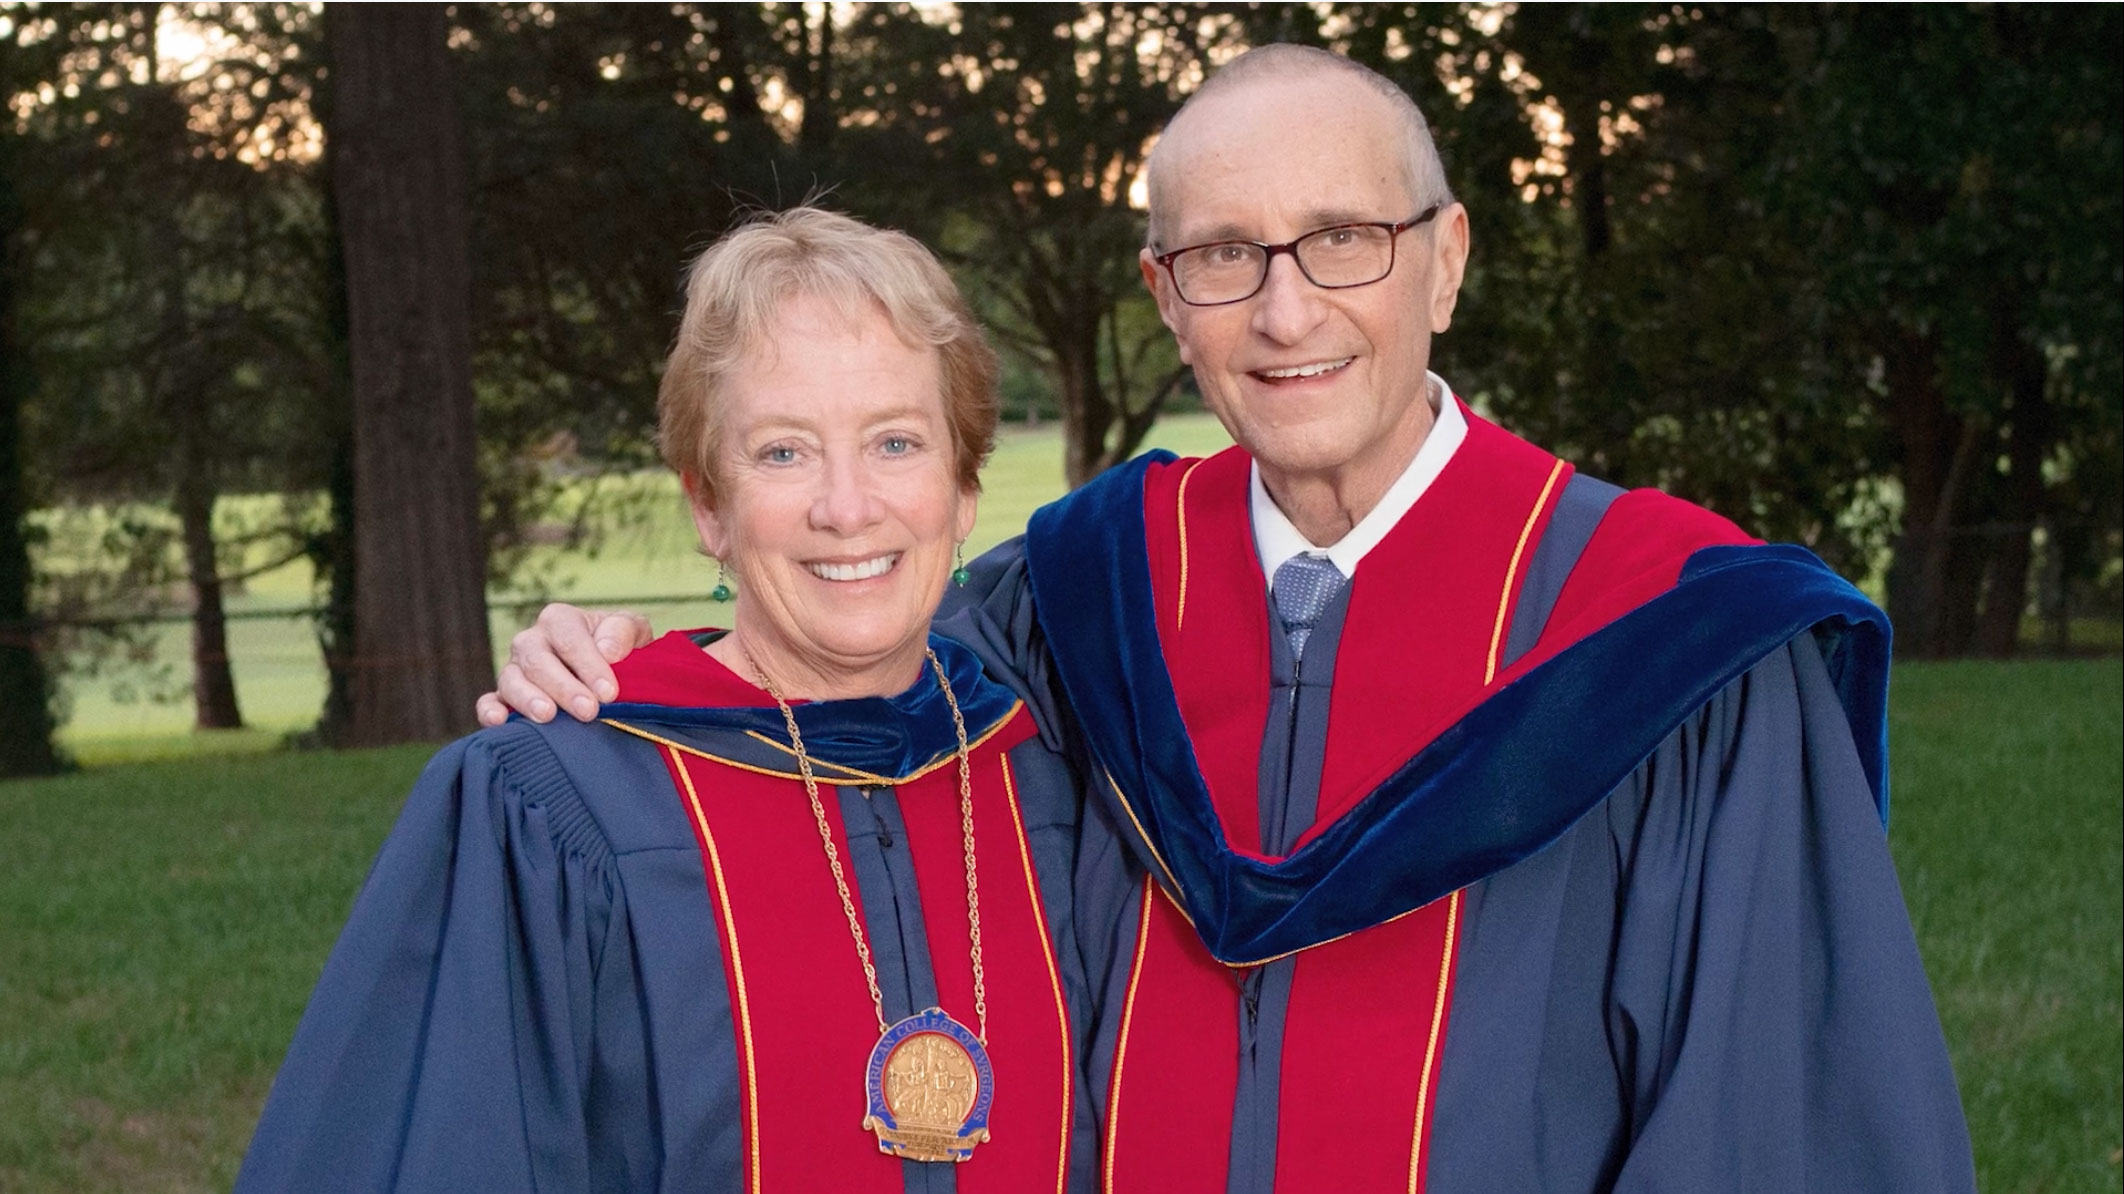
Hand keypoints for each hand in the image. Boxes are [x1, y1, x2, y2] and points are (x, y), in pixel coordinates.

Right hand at [475, 606, 655, 725]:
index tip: (609, 692)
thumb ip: (623, 632)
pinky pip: (488, 701)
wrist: (609, 671)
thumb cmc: (619, 648)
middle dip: (564, 687)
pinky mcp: (504, 697)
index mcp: (560, 620)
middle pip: (538, 660)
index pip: (569, 638)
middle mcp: (531, 641)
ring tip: (548, 716)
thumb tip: (607, 650)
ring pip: (511, 680)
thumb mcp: (632, 631)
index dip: (588, 664)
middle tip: (588, 711)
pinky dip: (489, 711)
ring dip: (528, 699)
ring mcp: (515, 669)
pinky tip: (499, 722)